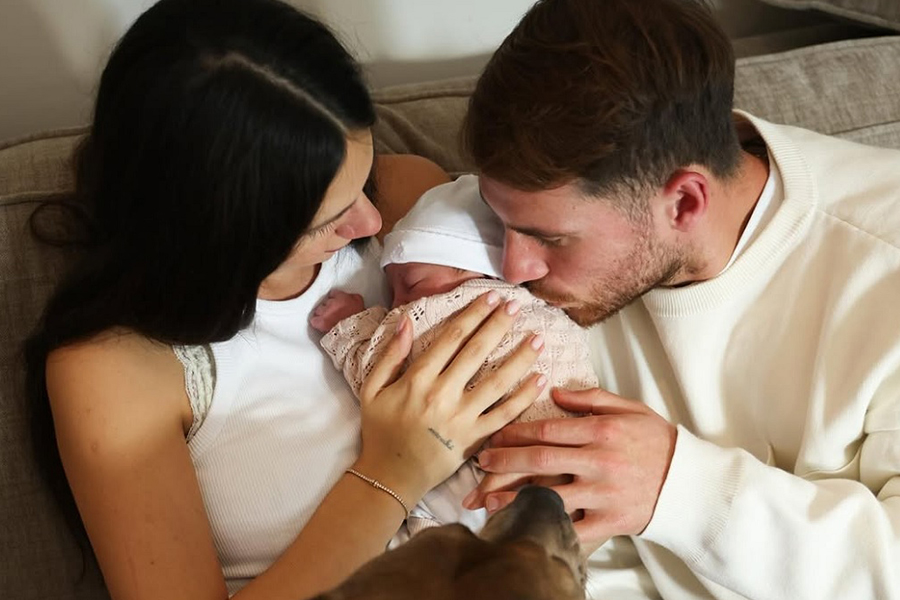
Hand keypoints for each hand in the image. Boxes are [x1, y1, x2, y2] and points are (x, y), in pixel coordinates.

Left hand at [310, 290, 365, 331]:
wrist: (356, 333)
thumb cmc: (360, 320)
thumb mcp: (360, 304)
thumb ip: (353, 298)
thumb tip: (351, 298)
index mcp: (342, 297)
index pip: (333, 294)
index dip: (335, 299)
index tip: (337, 303)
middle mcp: (331, 303)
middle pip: (325, 302)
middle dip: (329, 307)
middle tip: (334, 312)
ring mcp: (325, 313)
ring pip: (319, 310)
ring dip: (322, 314)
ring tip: (328, 319)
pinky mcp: (321, 323)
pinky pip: (314, 320)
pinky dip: (316, 322)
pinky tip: (320, 324)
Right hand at [353, 292, 545, 505]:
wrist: (391, 476)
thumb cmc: (380, 431)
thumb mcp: (371, 389)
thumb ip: (390, 355)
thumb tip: (406, 322)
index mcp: (417, 379)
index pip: (451, 338)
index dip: (473, 314)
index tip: (491, 297)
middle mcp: (442, 395)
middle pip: (477, 351)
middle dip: (499, 325)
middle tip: (518, 306)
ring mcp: (461, 418)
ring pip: (497, 381)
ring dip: (520, 358)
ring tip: (538, 339)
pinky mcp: (475, 439)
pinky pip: (504, 415)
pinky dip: (524, 397)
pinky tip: (539, 379)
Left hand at [464, 387, 676, 543]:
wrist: (690, 484)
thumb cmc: (657, 443)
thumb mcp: (629, 408)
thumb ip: (590, 398)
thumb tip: (553, 391)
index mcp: (602, 430)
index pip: (547, 429)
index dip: (515, 433)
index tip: (494, 436)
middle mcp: (599, 461)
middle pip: (541, 459)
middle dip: (504, 461)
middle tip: (480, 463)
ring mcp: (603, 493)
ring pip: (550, 493)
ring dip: (514, 497)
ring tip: (486, 499)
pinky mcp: (609, 520)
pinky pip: (572, 526)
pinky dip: (546, 526)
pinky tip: (523, 526)